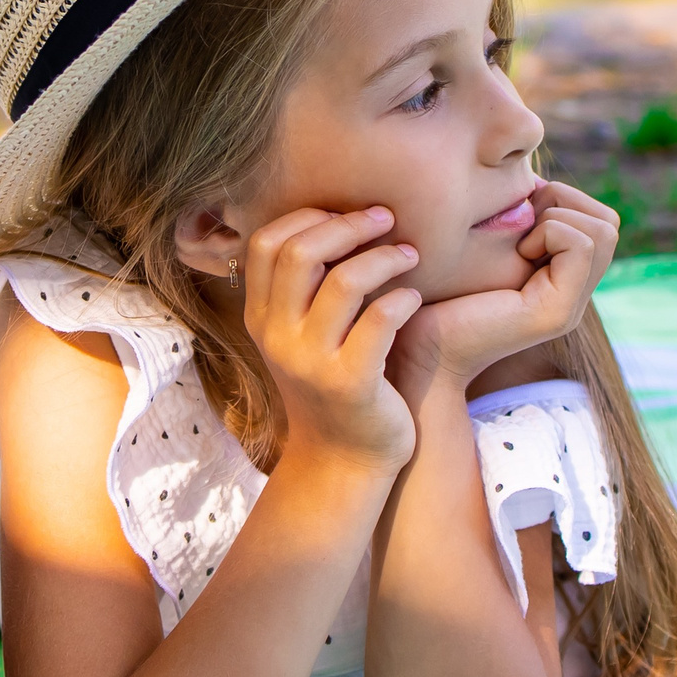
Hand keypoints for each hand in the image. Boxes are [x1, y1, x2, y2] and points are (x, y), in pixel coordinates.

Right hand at [241, 206, 425, 477]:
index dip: (307, 217)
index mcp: (261, 319)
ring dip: (385, 256)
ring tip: (411, 254)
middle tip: (386, 219)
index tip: (344, 215)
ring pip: (345, 280)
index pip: (265, 243)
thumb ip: (302, 290)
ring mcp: (311, 361)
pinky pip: (381, 319)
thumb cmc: (331, 387)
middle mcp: (278, 337)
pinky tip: (415, 299)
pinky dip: (404, 298)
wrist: (342, 461)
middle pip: (300, 252)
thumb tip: (333, 221)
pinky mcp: (351, 383)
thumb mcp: (300, 338)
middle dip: (349, 225)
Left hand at [394, 180, 620, 391]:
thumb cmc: (431, 296)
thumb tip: (530, 182)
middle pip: (609, 222)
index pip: (597, 218)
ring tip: (518, 242)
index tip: (516, 213)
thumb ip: (509, 221)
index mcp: (557, 278)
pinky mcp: (559, 312)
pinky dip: (550, 232)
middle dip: (565, 201)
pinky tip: (517, 254)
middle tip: (520, 223)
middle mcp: (572, 293)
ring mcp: (570, 305)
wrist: (416, 348)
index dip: (560, 198)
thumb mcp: (476, 247)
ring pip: (604, 229)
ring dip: (558, 217)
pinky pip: (582, 244)